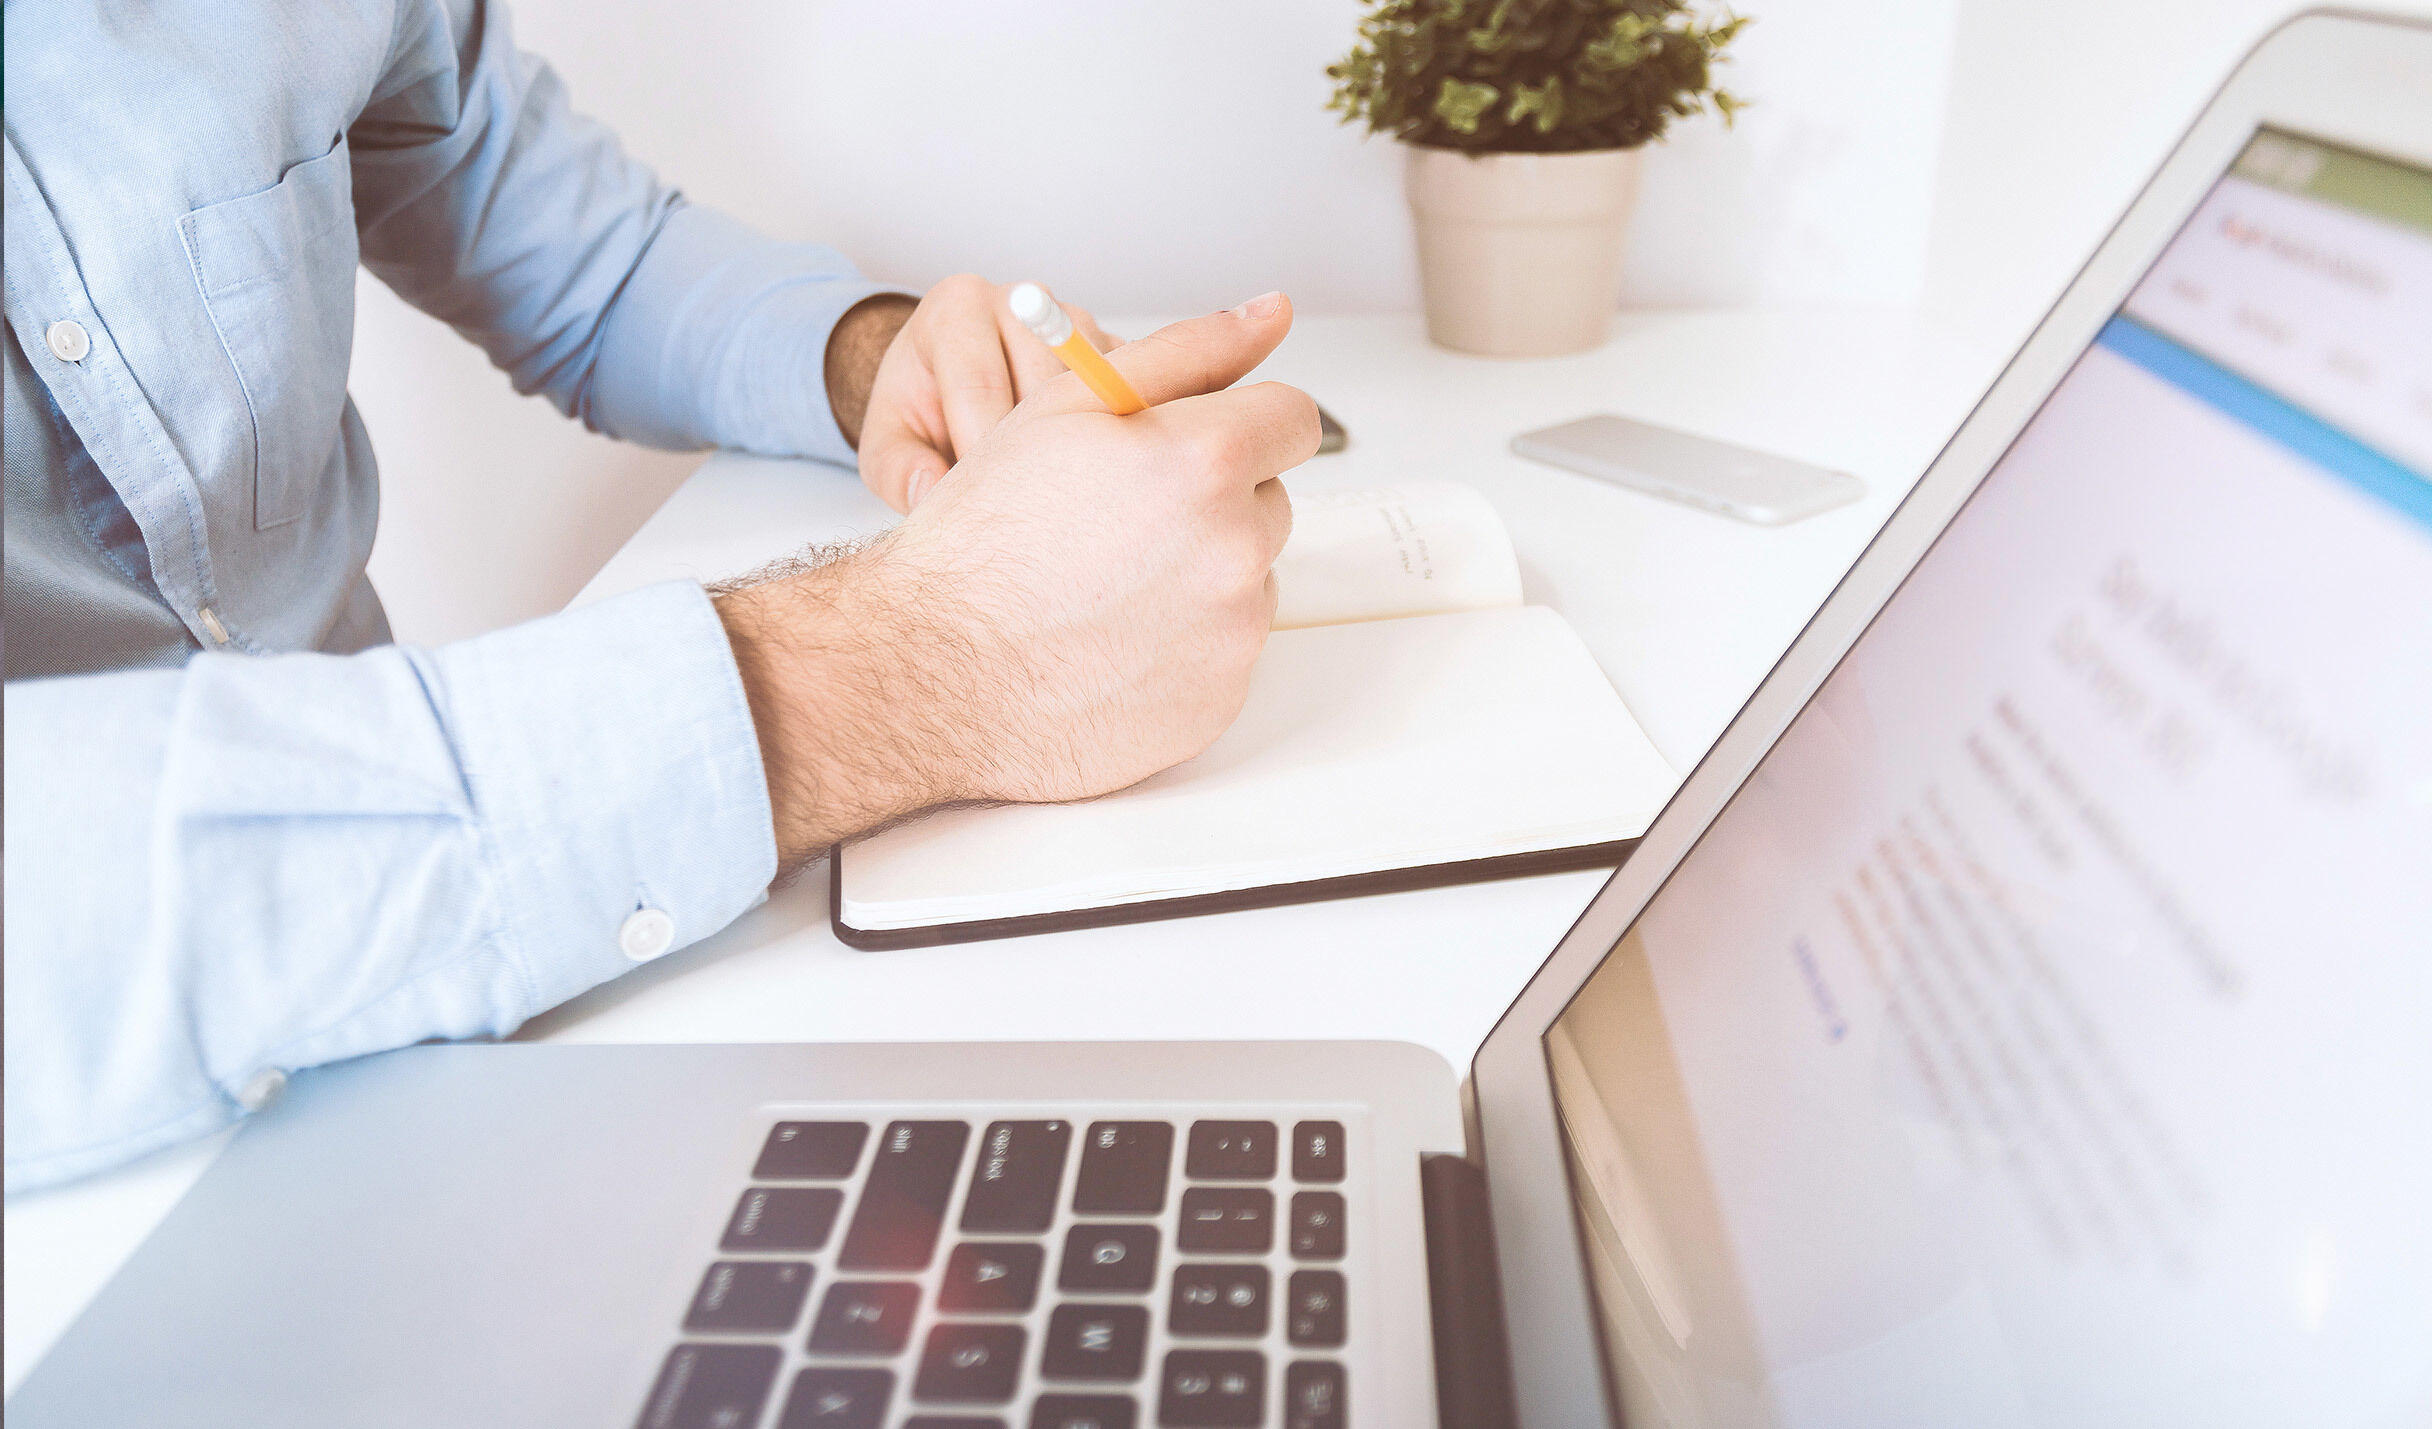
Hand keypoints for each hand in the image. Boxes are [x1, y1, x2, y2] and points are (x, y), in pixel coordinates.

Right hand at [720, 293, 1315, 869]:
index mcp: (1205, 459)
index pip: (1292, 418)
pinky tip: (1111, 640)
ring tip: (1107, 585)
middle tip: (1121, 521)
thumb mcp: (1068, 407)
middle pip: (1270, 501)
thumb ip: (1186, 351)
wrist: (932, 671)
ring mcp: (1232, 633)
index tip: (1199, 444)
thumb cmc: (985, 538)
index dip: (1241, 424)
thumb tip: (1270, 313)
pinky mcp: (1220, 700)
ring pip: (1249, 579)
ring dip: (1200, 574)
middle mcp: (1234, 548)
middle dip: (1213, 502)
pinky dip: (1184, 644)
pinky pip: (1227, 652)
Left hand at [845, 274, 1117, 512]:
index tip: (981, 504)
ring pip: (1094, 394)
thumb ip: (898, 470)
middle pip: (1045, 388)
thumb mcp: (886, 444)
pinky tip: (1086, 472)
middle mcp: (1022, 299)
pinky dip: (1111, 440)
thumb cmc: (920, 411)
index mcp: (957, 307)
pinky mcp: (1116, 348)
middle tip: (1021, 506)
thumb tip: (931, 494)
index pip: (980, 384)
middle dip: (1033, 454)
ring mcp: (1076, 320)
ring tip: (1053, 492)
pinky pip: (1129, 398)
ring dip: (1079, 449)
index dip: (982, 453)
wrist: (953, 382)